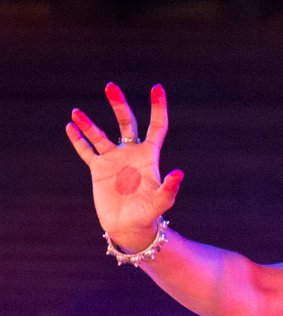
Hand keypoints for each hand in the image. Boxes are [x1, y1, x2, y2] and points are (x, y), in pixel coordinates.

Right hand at [65, 82, 183, 250]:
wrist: (130, 229)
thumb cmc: (149, 217)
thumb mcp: (161, 203)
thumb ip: (169, 189)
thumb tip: (179, 173)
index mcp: (149, 157)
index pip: (156, 127)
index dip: (158, 108)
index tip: (157, 88)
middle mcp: (131, 154)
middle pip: (125, 123)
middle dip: (119, 104)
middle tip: (110, 86)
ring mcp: (114, 161)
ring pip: (100, 135)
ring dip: (88, 123)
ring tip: (76, 113)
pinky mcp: (98, 170)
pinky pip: (87, 151)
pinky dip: (78, 140)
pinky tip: (70, 127)